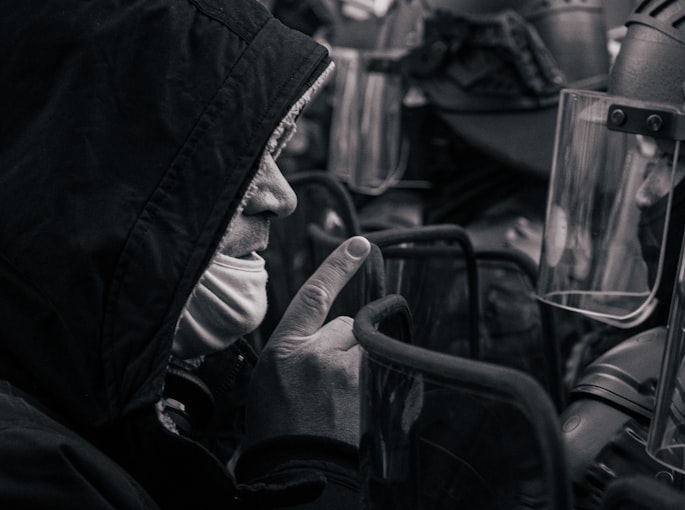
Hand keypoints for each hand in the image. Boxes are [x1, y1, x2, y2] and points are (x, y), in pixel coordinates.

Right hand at [244, 235, 371, 448]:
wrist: (297, 473)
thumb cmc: (279, 433)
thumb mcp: (270, 383)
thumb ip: (299, 351)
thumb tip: (331, 334)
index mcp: (283, 351)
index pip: (314, 296)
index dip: (337, 266)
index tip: (360, 243)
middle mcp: (315, 354)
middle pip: (346, 326)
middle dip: (342, 346)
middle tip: (326, 385)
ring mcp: (345, 371)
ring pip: (364, 348)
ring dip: (358, 366)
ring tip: (340, 401)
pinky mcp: (368, 389)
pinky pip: (380, 368)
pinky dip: (373, 382)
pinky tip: (355, 408)